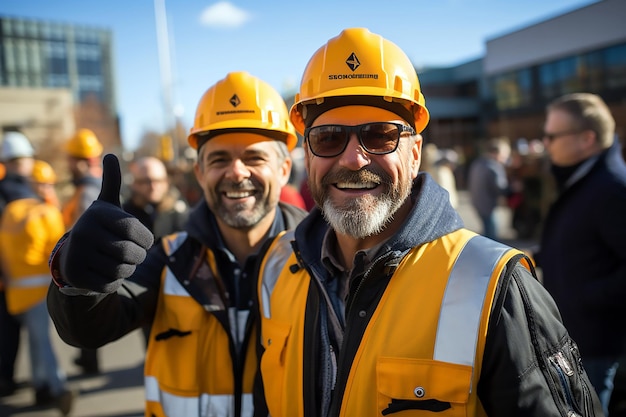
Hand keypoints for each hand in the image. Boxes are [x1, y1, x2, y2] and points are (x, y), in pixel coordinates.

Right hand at [59, 154, 153, 292]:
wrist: (74, 255)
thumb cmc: (101, 228)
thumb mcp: (107, 204)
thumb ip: (112, 181)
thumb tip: (110, 154)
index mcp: (97, 213)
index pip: (135, 230)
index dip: (145, 240)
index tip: (142, 240)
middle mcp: (83, 231)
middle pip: (131, 253)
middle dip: (138, 257)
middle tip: (130, 254)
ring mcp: (77, 254)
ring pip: (122, 271)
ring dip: (127, 269)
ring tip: (116, 261)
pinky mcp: (76, 276)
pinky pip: (111, 284)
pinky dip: (114, 282)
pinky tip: (104, 273)